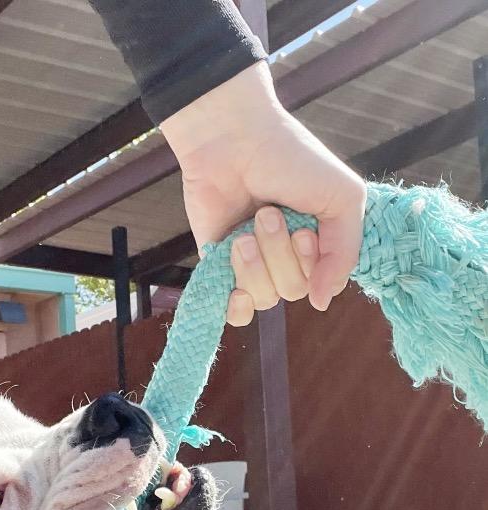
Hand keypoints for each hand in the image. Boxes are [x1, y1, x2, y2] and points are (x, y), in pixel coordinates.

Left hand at [161, 63, 365, 325]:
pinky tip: (234, 287)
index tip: (303, 229)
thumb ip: (344, 253)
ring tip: (244, 228)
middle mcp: (287, 259)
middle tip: (267, 213)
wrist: (233, 142)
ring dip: (254, 263)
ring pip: (262, 298)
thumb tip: (322, 303)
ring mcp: (253, 265)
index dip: (311, 262)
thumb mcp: (341, 198)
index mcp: (319, 243)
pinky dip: (235, 304)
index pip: (322, 283)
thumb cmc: (291, 161)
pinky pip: (234, 313)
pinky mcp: (220, 268)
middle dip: (279, 254)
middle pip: (291, 290)